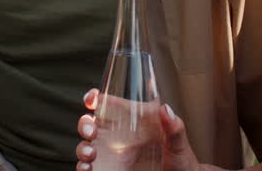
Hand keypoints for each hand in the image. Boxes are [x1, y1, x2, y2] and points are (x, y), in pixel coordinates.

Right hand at [76, 88, 204, 170]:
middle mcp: (117, 137)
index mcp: (131, 122)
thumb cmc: (179, 158)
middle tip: (92, 130)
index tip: (92, 98)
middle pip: (90, 124)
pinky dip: (83, 168)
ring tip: (92, 153)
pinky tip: (88, 168)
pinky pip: (88, 168)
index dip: (94, 98)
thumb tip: (166, 109)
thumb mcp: (178, 142)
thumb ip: (174, 127)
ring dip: (83, 148)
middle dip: (84, 124)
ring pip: (86, 146)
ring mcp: (111, 156)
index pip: (107, 104)